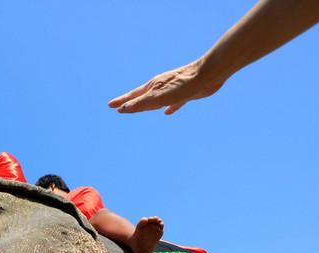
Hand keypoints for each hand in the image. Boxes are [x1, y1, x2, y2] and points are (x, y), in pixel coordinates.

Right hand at [108, 59, 225, 114]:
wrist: (208, 74)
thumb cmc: (183, 85)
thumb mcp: (158, 97)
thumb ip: (140, 103)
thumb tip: (122, 109)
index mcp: (152, 87)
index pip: (133, 97)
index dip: (121, 102)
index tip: (110, 105)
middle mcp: (160, 87)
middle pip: (141, 96)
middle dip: (130, 102)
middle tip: (120, 106)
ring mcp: (173, 89)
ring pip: (155, 99)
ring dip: (146, 105)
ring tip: (141, 109)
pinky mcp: (185, 93)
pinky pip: (173, 103)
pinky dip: (168, 108)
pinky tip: (168, 112)